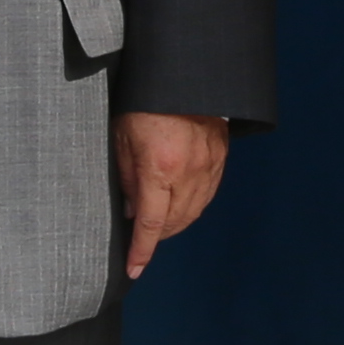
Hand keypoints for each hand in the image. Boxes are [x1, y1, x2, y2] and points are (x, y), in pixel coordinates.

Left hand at [115, 112, 228, 277]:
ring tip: (160, 223)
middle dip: (156, 236)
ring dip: (175, 224)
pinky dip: (193, 206)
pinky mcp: (221, 156)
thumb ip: (127, 178)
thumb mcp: (123, 138)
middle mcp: (187, 172)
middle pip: (174, 222)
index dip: (141, 250)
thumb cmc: (145, 103)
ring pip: (193, 212)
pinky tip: (181, 204)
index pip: (149, 223)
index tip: (134, 269)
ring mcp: (208, 165)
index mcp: (159, 168)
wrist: (184, 76)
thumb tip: (132, 210)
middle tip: (141, 236)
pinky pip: (207, 194)